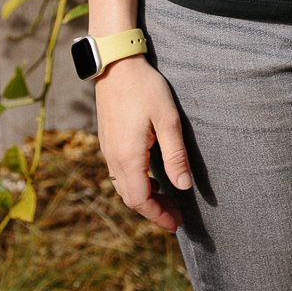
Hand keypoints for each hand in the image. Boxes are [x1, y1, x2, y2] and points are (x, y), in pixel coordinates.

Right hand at [95, 57, 192, 231]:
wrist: (116, 66)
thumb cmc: (145, 89)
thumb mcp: (168, 119)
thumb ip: (175, 155)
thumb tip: (183, 187)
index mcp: (128, 157)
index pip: (141, 199)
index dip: (158, 216)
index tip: (176, 224)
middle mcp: (114, 159)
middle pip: (131, 198)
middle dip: (153, 211)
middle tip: (176, 217)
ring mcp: (108, 151)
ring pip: (124, 187)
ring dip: (145, 198)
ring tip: (167, 201)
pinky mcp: (108, 142)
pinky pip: (119, 174)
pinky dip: (136, 184)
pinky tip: (152, 179)